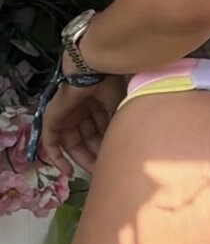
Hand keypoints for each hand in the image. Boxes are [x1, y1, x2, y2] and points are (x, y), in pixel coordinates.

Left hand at [39, 57, 127, 176]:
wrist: (90, 71)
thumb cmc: (108, 85)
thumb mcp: (118, 108)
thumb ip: (117, 126)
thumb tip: (123, 146)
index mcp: (95, 104)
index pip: (99, 130)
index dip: (106, 145)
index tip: (114, 160)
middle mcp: (79, 110)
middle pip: (86, 138)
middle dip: (96, 155)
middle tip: (104, 170)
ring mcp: (65, 115)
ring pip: (72, 143)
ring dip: (82, 159)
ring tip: (94, 172)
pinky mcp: (51, 120)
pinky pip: (52, 143)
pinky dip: (58, 159)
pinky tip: (70, 173)